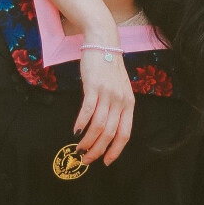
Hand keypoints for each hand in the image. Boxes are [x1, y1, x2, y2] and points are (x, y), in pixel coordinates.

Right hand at [75, 41, 134, 165]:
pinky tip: (74, 131)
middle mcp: (120, 101)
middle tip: (87, 159)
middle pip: (110, 133)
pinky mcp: (94, 86)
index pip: (125, 134)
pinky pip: (87, 111)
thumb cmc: (109, 68)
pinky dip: (81, 124)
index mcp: (129, 104)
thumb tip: (107, 130)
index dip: (115, 150)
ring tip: (78, 148)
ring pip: (98, 126)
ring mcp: (107, 94)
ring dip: (87, 141)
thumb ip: (117, 107)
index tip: (106, 161)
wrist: (103, 43)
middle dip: (98, 150)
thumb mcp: (119, 89)